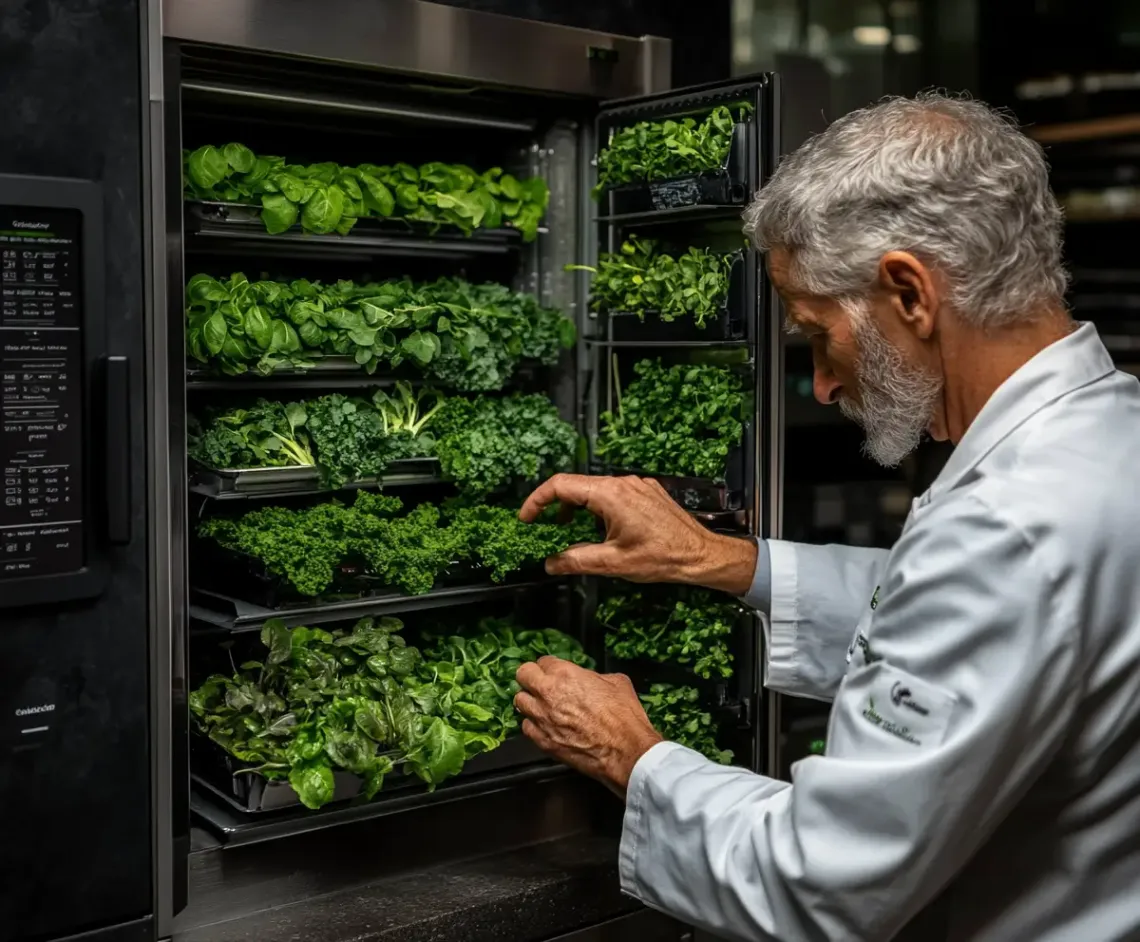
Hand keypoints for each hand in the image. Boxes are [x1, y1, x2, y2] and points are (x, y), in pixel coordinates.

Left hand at [515, 656, 662, 796]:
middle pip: (522, 675)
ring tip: (542, 706)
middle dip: (531, 677)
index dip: (550, 666)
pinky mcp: (542, 741)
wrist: (625, 751)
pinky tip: (546, 726)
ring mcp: (542, 718)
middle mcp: (547, 693)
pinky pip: (526, 727)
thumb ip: (594, 676)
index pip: (543, 661)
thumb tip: (589, 680)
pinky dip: (534, 725)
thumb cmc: (624, 716)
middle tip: (541, 684)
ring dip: (530, 701)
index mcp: (565, 674)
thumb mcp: (616, 682)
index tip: (555, 672)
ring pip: (519, 701)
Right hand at [519, 473, 757, 594]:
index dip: (537, 501)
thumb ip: (575, 560)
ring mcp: (636, 484)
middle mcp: (622, 482)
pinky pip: (613, 493)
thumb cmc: (661, 558)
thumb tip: (549, 563)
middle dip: (555, 506)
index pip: (560, 485)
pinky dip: (598, 508)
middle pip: (576, 485)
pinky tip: (601, 530)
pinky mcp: (647, 491)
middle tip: (543, 529)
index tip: (526, 520)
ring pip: (595, 490)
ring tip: (571, 532)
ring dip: (577, 508)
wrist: (702, 555)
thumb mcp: (612, 563)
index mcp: (610, 494)